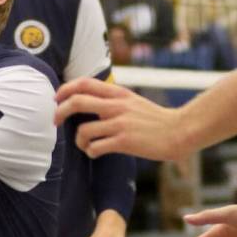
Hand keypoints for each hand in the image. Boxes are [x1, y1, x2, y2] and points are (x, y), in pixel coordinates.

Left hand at [55, 78, 187, 159]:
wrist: (180, 131)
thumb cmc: (156, 120)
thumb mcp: (133, 101)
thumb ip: (113, 100)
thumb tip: (90, 102)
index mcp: (119, 93)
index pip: (85, 83)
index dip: (65, 89)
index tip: (56, 99)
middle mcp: (117, 106)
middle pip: (77, 102)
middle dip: (60, 112)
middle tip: (55, 121)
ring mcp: (120, 124)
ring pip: (84, 130)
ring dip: (79, 141)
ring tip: (86, 145)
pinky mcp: (125, 142)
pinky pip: (96, 147)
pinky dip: (91, 152)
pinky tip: (96, 153)